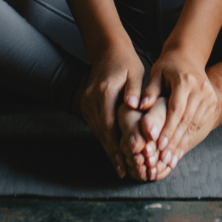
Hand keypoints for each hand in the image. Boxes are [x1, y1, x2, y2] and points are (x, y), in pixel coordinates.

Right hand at [78, 44, 146, 179]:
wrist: (106, 49)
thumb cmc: (125, 62)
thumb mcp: (134, 72)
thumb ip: (134, 90)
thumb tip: (132, 106)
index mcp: (104, 93)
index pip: (109, 127)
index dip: (116, 148)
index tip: (124, 165)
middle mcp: (92, 100)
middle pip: (102, 133)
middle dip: (113, 154)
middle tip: (125, 172)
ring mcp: (87, 103)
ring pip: (98, 132)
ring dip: (109, 149)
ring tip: (122, 167)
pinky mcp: (87, 104)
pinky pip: (97, 126)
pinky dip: (105, 139)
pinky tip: (115, 150)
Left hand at [140, 45, 217, 172]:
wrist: (189, 55)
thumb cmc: (168, 65)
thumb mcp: (156, 74)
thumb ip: (149, 91)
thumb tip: (138, 106)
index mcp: (185, 81)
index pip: (176, 110)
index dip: (168, 128)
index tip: (159, 144)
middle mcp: (200, 88)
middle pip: (186, 119)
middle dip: (174, 140)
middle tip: (164, 157)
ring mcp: (208, 95)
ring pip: (195, 124)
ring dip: (182, 142)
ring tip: (171, 157)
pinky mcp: (212, 101)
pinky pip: (200, 122)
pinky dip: (189, 136)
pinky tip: (180, 148)